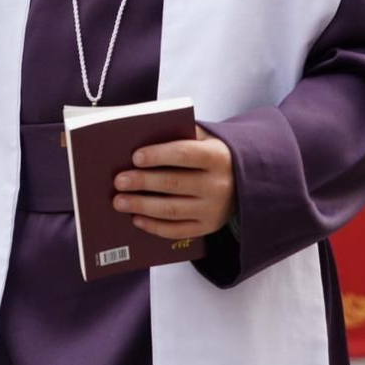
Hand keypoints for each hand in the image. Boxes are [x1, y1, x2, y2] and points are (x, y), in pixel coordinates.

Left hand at [112, 127, 235, 241]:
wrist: (245, 181)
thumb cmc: (212, 154)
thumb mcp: (204, 138)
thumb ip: (179, 134)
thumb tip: (140, 137)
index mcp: (217, 157)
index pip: (184, 154)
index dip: (158, 155)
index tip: (135, 157)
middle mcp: (217, 185)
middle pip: (174, 183)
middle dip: (143, 182)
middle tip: (119, 181)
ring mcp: (213, 209)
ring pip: (172, 209)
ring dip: (142, 206)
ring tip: (119, 202)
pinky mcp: (208, 227)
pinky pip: (178, 230)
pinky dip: (155, 226)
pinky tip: (137, 219)